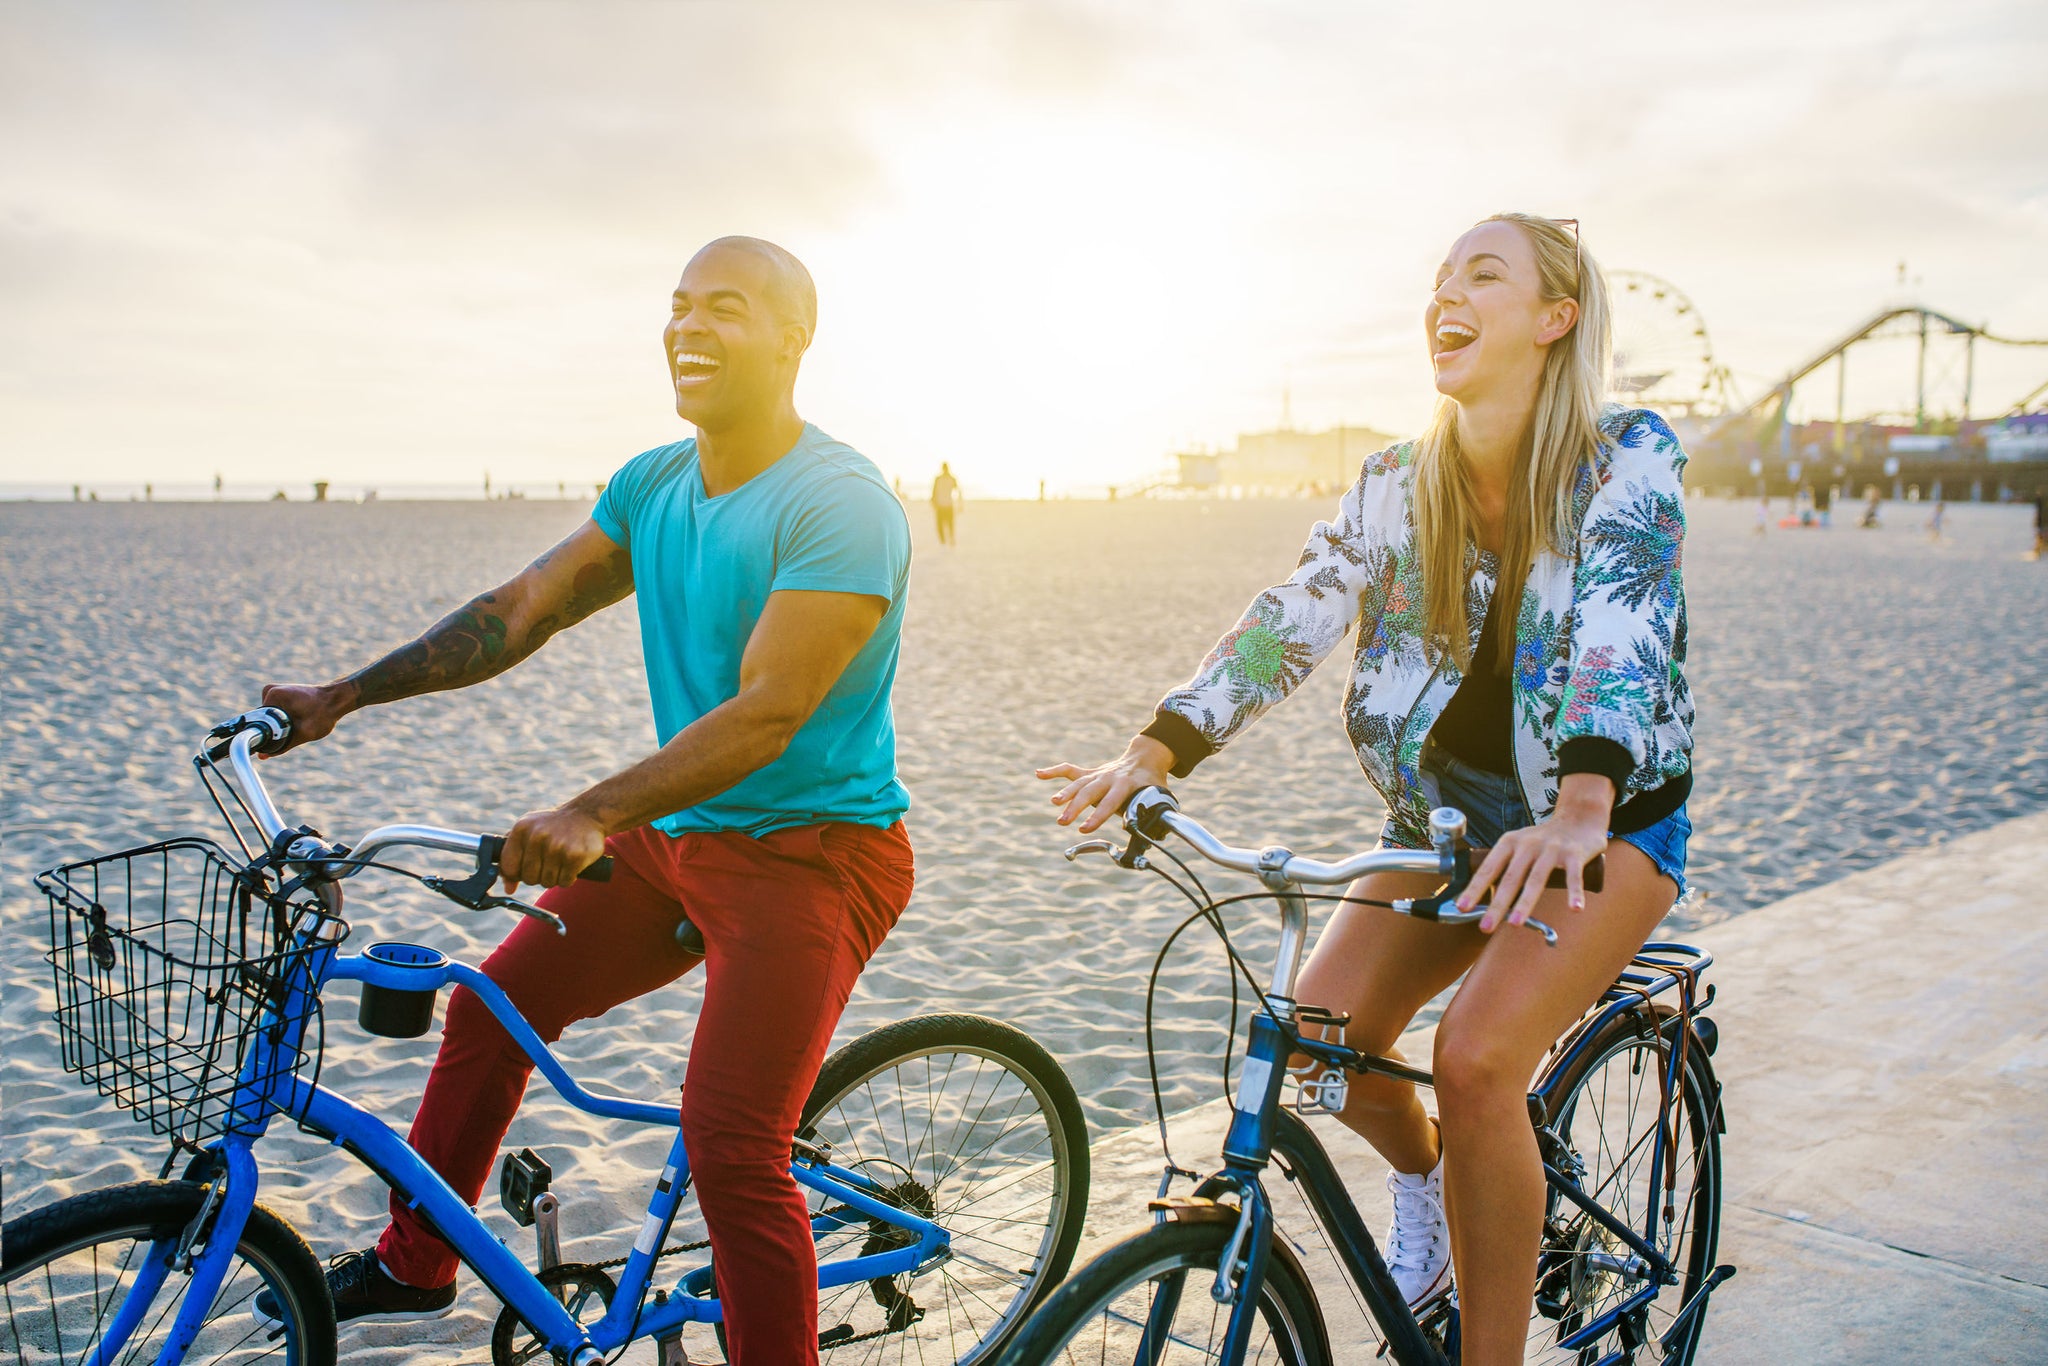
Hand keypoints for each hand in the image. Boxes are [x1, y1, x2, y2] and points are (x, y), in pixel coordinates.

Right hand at [258, 682, 355, 753]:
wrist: (335, 700)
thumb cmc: (323, 715)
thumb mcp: (304, 734)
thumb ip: (282, 746)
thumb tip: (262, 756)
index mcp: (274, 695)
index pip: (258, 722)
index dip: (263, 736)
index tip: (272, 746)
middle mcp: (270, 691)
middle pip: (262, 720)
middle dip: (273, 731)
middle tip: (293, 732)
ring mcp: (274, 691)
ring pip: (268, 718)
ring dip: (278, 726)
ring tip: (297, 724)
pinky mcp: (278, 695)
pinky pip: (273, 713)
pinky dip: (281, 720)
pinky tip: (295, 720)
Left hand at [500, 807, 608, 892]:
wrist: (587, 815)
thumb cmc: (553, 827)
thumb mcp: (528, 832)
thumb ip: (513, 858)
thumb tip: (508, 888)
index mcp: (522, 829)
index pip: (509, 868)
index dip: (517, 874)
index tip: (527, 868)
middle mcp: (537, 836)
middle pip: (529, 878)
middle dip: (539, 876)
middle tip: (548, 863)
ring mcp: (557, 846)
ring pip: (548, 882)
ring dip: (555, 877)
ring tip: (561, 861)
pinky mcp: (575, 855)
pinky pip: (565, 882)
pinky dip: (568, 878)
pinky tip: (571, 864)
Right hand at [1036, 736, 1174, 833]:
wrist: (1145, 757)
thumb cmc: (1152, 782)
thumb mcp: (1158, 796)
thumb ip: (1150, 813)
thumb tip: (1145, 832)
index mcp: (1126, 784)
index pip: (1110, 802)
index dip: (1097, 816)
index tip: (1084, 829)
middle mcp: (1109, 777)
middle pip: (1089, 791)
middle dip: (1075, 807)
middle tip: (1063, 822)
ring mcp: (1098, 774)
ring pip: (1078, 783)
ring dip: (1065, 794)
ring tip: (1054, 804)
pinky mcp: (1089, 773)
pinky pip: (1070, 770)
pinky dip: (1054, 772)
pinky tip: (1038, 774)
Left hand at [1457, 776, 1613, 931]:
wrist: (1579, 818)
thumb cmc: (1544, 839)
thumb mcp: (1520, 846)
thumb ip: (1507, 868)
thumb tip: (1486, 898)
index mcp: (1510, 842)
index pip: (1488, 868)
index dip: (1474, 888)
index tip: (1462, 906)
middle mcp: (1528, 844)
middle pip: (1510, 878)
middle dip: (1497, 905)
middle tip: (1486, 926)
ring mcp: (1551, 848)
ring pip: (1536, 879)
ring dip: (1524, 903)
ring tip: (1515, 924)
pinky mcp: (1574, 854)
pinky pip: (1573, 876)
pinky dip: (1574, 892)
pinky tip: (1575, 908)